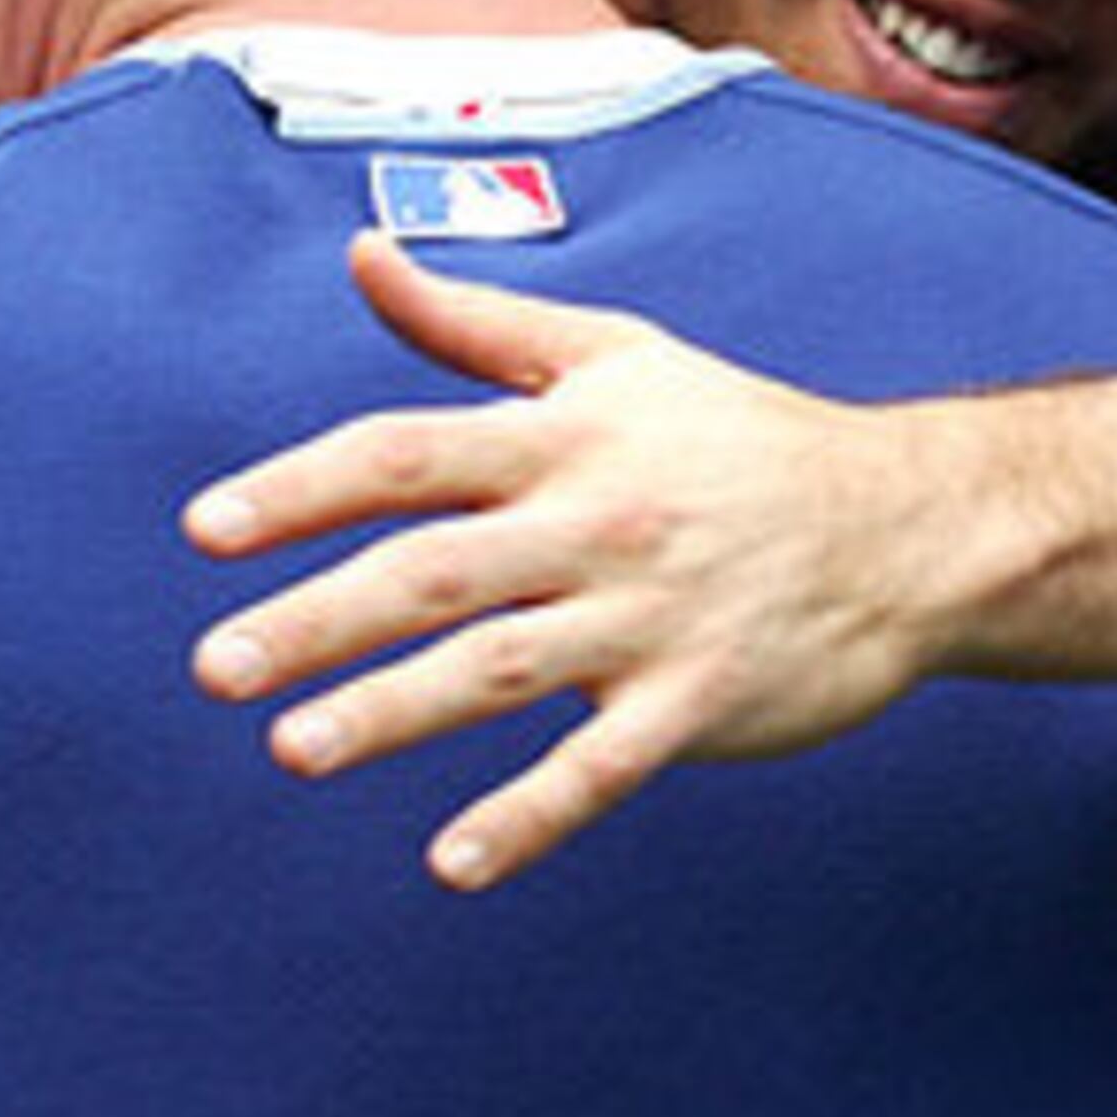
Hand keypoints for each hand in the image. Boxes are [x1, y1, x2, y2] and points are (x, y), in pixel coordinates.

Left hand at [185, 234, 943, 889]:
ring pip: (502, 669)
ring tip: (294, 750)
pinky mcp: (700, 702)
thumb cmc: (745, 439)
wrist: (910, 526)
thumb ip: (477, 323)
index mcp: (567, 437)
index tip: (206, 529)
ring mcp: (650, 617)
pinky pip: (602, 768)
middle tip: (215, 667)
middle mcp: (599, 523)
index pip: (407, 454)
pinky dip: (530, 816)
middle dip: (318, 619)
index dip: (301, 488)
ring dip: (395, 711)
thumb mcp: (618, 356)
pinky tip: (453, 861)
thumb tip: (364, 255)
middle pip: (434, 569)